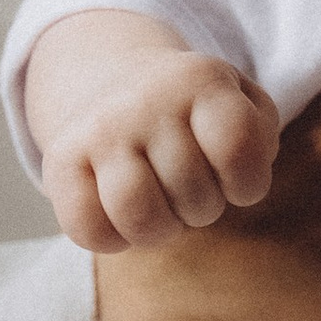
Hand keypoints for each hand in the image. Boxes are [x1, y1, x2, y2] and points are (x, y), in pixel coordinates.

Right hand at [30, 14, 280, 250]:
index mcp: (201, 80)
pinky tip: (123, 217)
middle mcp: (146, 100)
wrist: (115, 82)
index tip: (237, 182)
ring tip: (163, 209)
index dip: (247, 184)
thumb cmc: (195, 114)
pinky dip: (114, 239)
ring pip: (140, 216)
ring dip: (161, 229)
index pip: (237, 149)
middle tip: (193, 189)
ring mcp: (100, 130)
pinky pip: (90, 231)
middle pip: (194, 196)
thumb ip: (259, 136)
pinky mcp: (60, 160)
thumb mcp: (241, 104)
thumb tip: (243, 172)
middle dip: (204, 208)